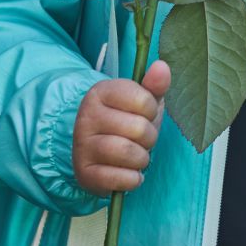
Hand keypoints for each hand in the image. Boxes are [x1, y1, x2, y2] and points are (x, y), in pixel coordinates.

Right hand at [72, 60, 170, 195]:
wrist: (98, 154)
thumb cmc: (126, 123)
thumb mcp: (142, 101)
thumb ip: (154, 85)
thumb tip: (162, 66)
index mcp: (100, 92)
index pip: (143, 100)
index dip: (151, 111)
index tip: (144, 114)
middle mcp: (86, 116)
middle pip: (138, 129)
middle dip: (149, 138)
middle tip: (141, 139)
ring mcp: (82, 145)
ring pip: (128, 153)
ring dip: (141, 159)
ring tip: (136, 156)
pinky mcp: (84, 173)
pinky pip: (121, 178)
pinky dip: (133, 179)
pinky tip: (129, 173)